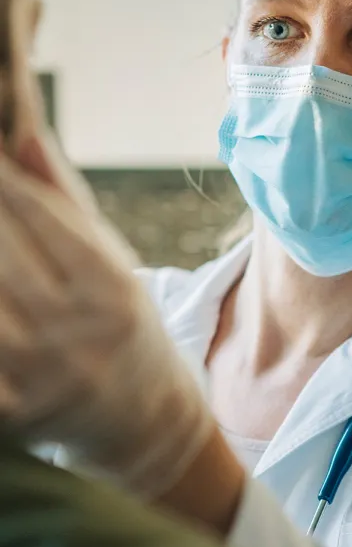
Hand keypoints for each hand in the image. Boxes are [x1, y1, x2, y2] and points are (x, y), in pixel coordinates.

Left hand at [0, 134, 215, 497]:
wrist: (142, 418)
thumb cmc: (123, 324)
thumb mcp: (112, 262)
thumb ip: (64, 201)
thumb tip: (22, 128)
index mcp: (113, 289)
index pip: (44, 219)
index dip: (4, 182)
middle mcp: (76, 334)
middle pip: (2, 253)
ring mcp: (36, 377)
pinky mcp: (7, 413)